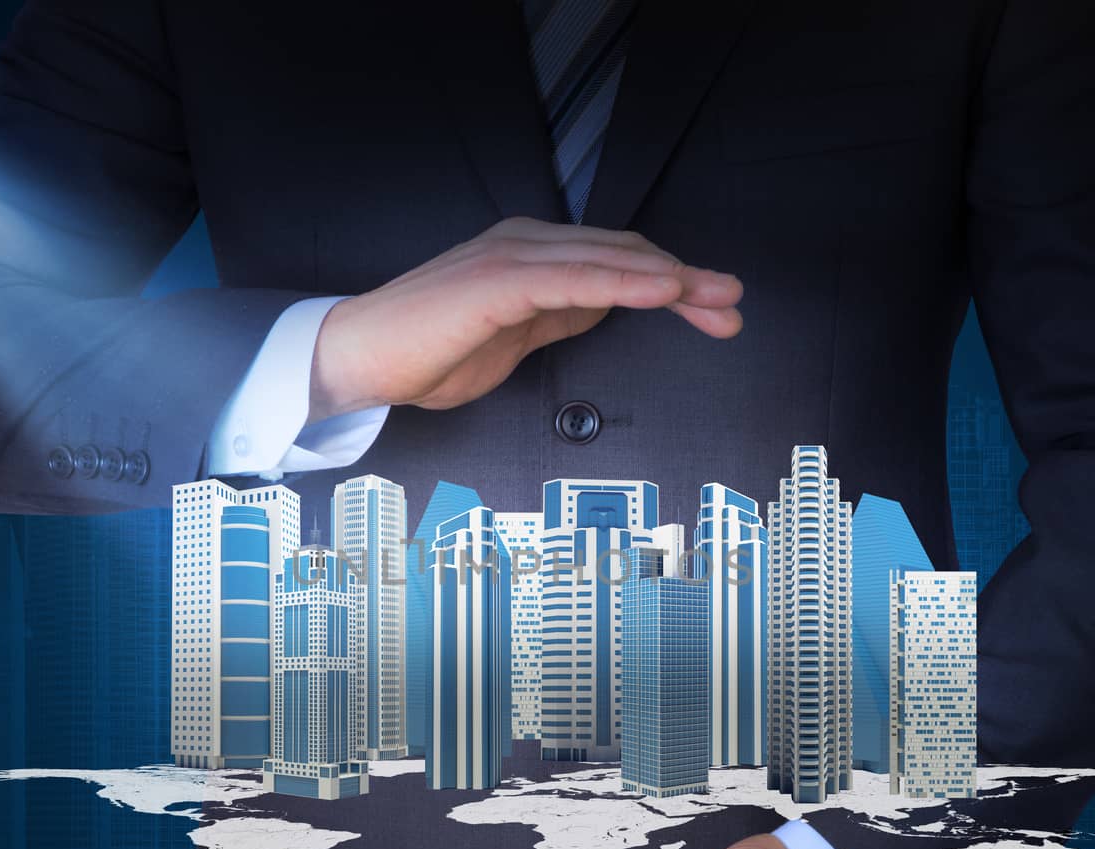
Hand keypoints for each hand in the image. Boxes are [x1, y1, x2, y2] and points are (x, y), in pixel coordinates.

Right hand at [307, 215, 743, 418]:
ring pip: (610, 259)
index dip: (672, 283)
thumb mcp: (516, 337)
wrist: (361, 359)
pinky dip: (624, 282)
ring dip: (671, 279)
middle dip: (688, 280)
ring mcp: (512, 256)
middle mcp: (527, 244)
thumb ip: (561, 316)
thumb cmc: (429, 350)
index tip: (715, 312)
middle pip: (626, 253)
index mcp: (532, 257)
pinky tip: (662, 291)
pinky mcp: (497, 280)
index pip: (618, 261)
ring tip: (717, 298)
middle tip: (734, 305)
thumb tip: (609, 305)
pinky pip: (575, 277)